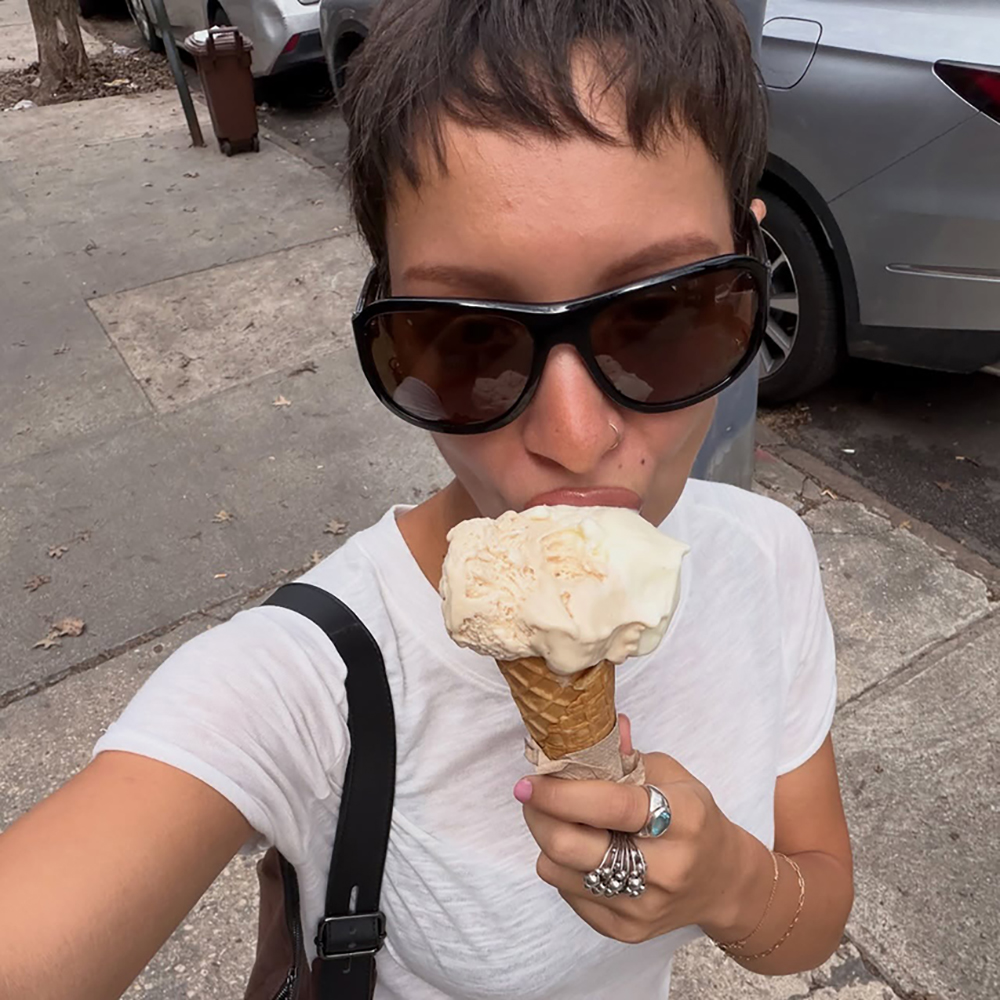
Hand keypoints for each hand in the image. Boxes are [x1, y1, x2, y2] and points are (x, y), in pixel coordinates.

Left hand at [515, 715, 760, 944]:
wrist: (723, 882)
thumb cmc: (692, 817)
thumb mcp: (671, 775)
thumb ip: (624, 755)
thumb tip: (581, 731)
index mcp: (682, 818)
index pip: (610, 806)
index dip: (562, 793)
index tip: (529, 781)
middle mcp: (666, 868)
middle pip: (572, 847)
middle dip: (539, 815)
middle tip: (532, 795)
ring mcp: (644, 906)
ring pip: (559, 872)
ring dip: (546, 839)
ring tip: (558, 819)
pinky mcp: (626, 930)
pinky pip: (568, 894)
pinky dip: (563, 867)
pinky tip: (581, 850)